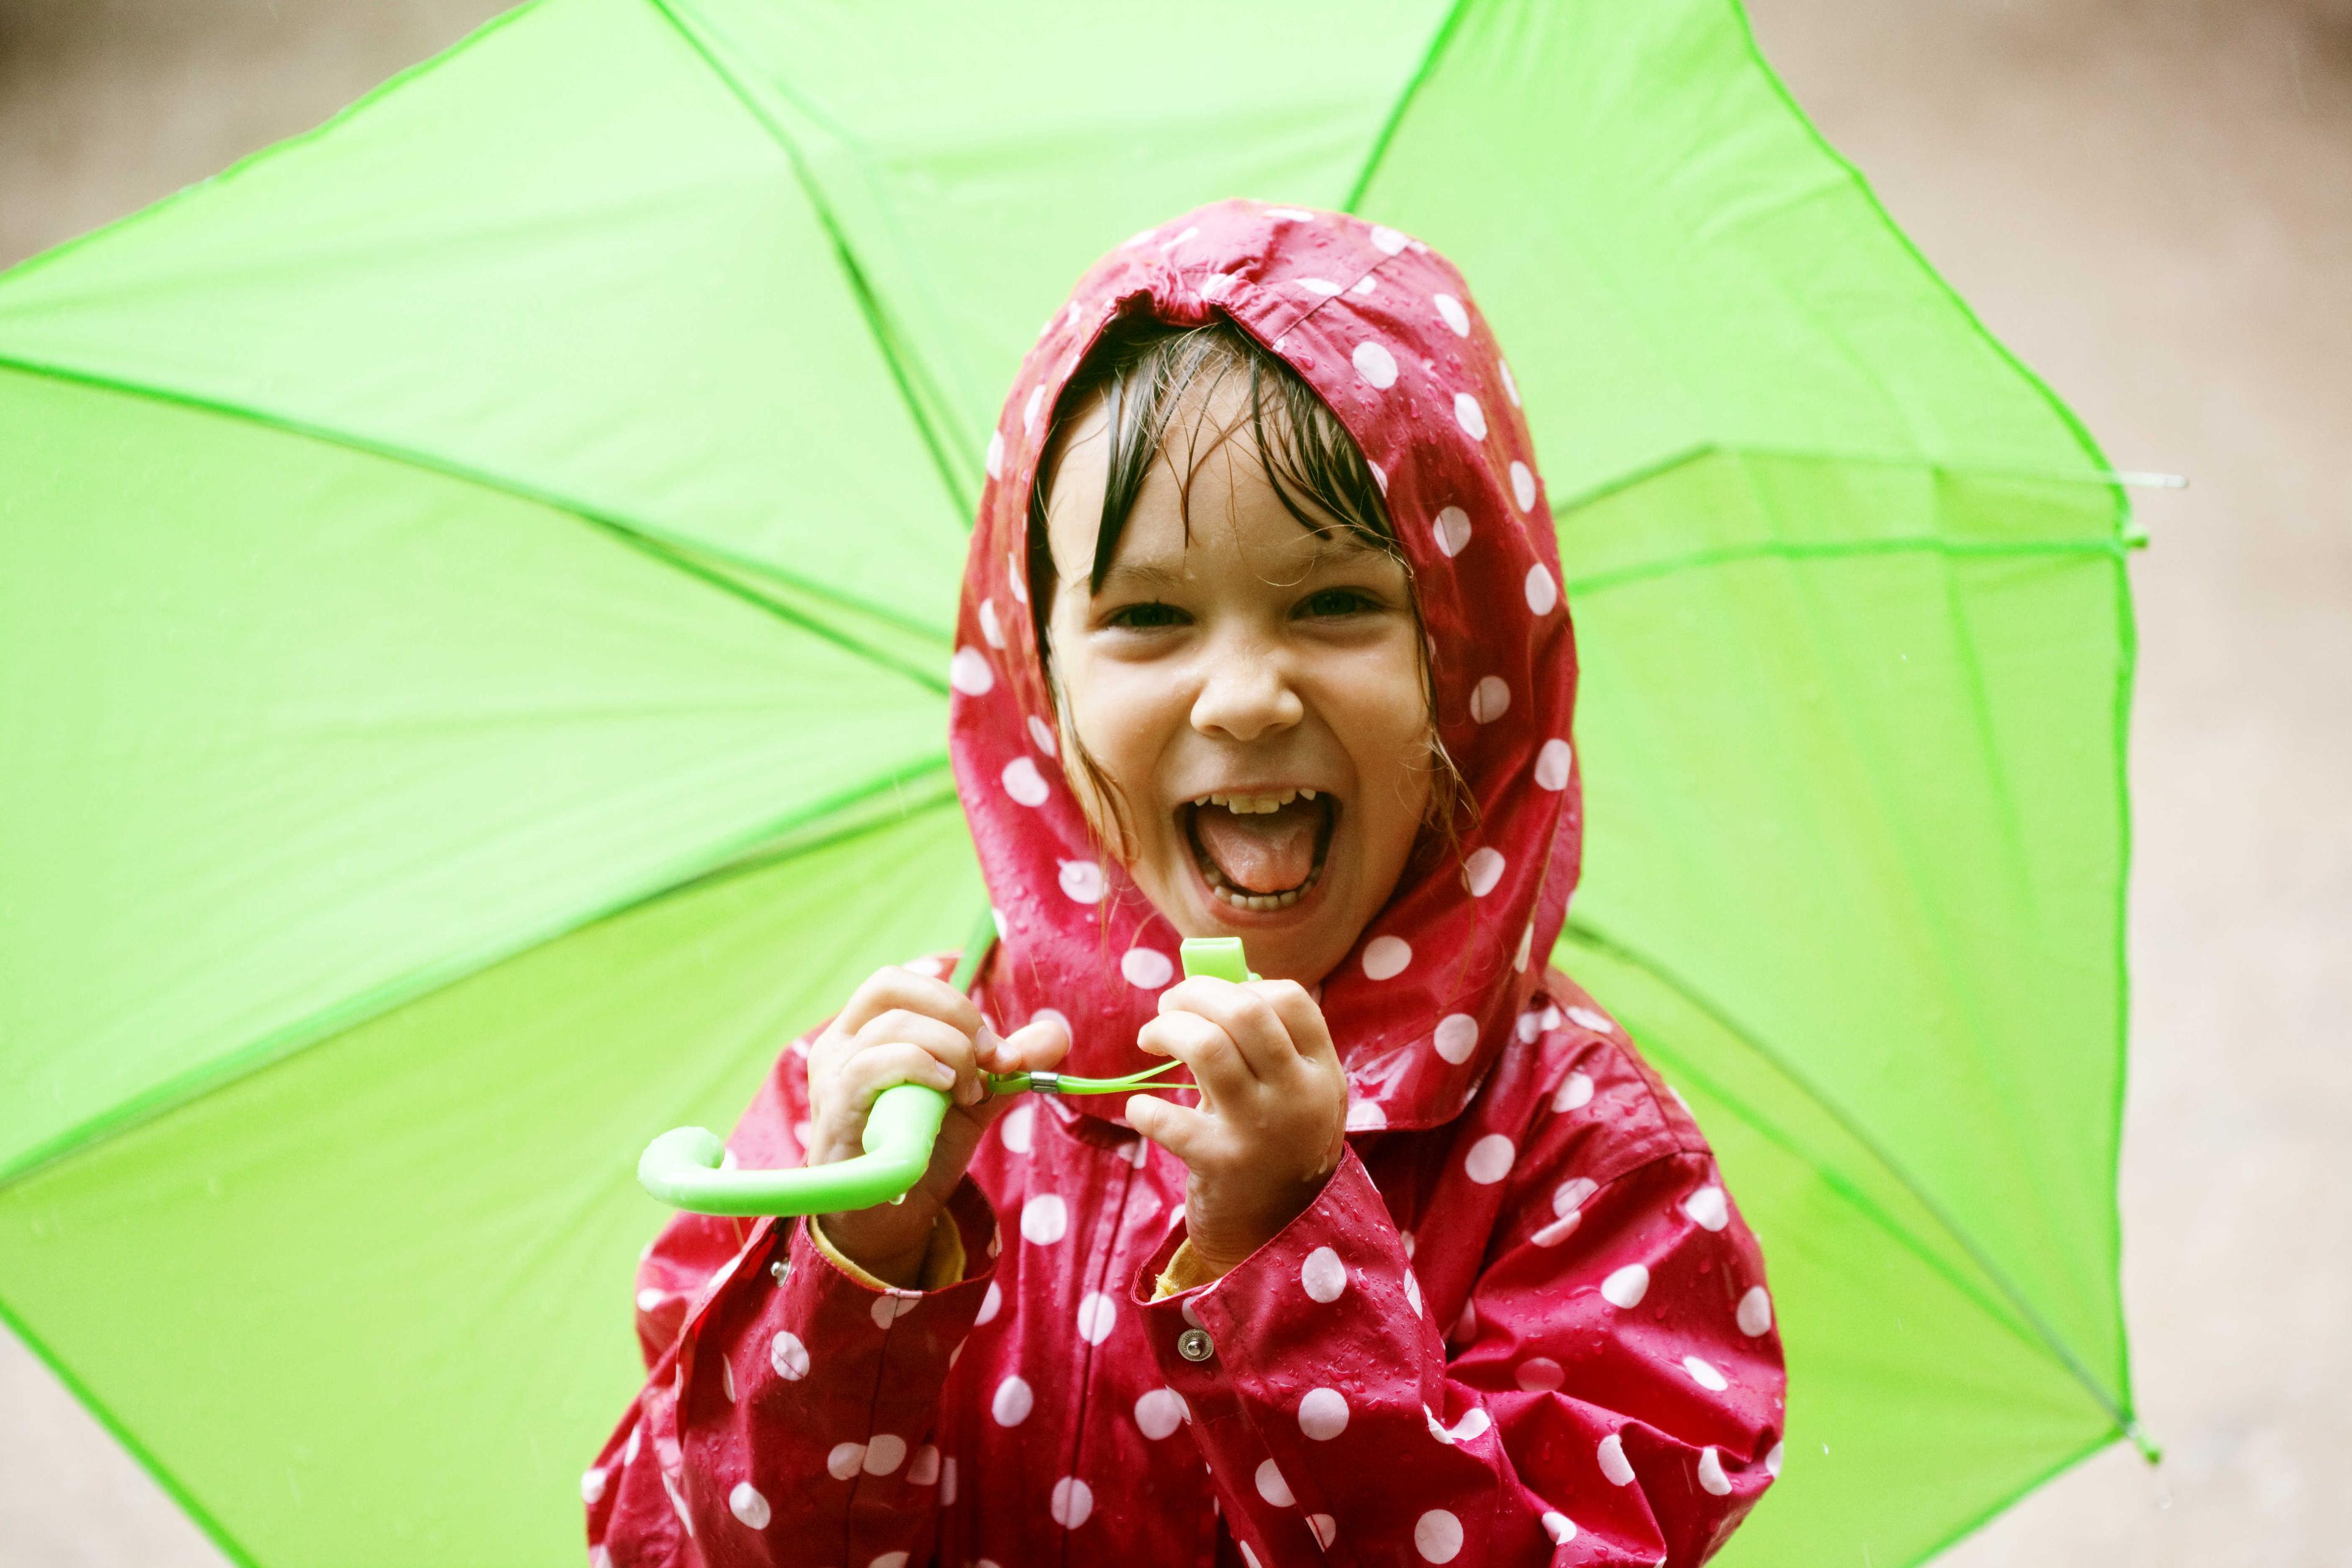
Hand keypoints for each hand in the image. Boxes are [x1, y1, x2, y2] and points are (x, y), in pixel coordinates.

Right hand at [806, 965, 1068, 1287]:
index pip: (900, 983)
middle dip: (955, 1012)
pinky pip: (871, 1065)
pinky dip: (919, 1065)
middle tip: (989, 1058)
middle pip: (890, 985)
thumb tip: (1057, 1032)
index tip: (995, 1044)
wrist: (888, 1221)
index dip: (954, 1000)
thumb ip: (1008, 1067)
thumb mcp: (971, 1100)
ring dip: (949, 1049)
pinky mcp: (836, 1110)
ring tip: (969, 1092)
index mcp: (866, 1032)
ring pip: (892, 1025)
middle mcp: (840, 1045)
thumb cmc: (920, 1151)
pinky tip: (946, 1092)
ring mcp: (833, 1076)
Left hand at [1126, 977, 1347, 1277]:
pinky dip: (1143, 1107)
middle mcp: (1299, 1095)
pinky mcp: (1222, 1163)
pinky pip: (1168, 1119)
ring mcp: (1262, 1129)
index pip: (1289, 998)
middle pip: (1244, 1011)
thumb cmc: (1277, 1148)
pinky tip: (1139, 1109)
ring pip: (1208, 1047)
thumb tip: (1219, 981)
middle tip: (1168, 1007)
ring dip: (1167, 1030)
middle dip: (1194, 994)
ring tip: (1151, 1038)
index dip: (1240, 985)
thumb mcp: (1296, 1094)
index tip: (1208, 997)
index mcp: (1321, 1071)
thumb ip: (1268, 1044)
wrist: (1277, 1236)